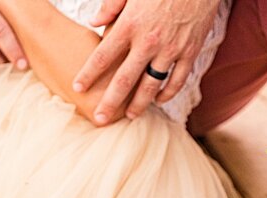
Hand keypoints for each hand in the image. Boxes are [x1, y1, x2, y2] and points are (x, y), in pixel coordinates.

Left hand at [71, 0, 218, 124]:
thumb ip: (111, 6)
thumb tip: (93, 22)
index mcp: (130, 25)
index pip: (103, 56)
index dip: (89, 73)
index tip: (77, 87)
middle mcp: (148, 42)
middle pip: (125, 79)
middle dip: (110, 101)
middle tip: (100, 118)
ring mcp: (171, 50)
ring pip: (151, 85)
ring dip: (140, 104)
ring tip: (129, 116)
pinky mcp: (190, 52)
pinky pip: (177, 80)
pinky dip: (167, 93)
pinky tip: (159, 100)